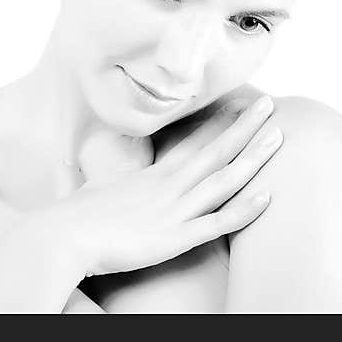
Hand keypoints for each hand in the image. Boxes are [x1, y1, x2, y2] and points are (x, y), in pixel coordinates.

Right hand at [44, 95, 281, 276]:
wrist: (63, 235)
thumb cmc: (76, 217)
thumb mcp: (99, 191)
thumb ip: (112, 183)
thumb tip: (105, 179)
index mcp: (153, 176)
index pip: (193, 144)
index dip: (219, 127)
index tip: (239, 108)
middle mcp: (168, 187)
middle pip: (215, 151)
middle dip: (245, 127)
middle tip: (269, 104)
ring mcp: (174, 211)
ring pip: (224, 178)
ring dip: (253, 156)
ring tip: (278, 136)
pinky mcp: (174, 237)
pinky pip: (217, 222)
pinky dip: (244, 209)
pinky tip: (268, 196)